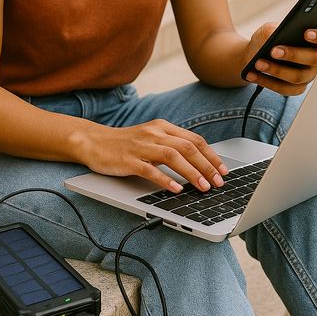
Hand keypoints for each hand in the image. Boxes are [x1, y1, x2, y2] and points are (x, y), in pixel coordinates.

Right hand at [82, 120, 228, 193]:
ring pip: (173, 156)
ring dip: (191, 173)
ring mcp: (141, 146)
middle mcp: (154, 133)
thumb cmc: (125, 144)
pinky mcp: (129, 160)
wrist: (93, 142)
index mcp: (162, 127)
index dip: (211, 156)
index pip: (194, 140)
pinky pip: (150, 170)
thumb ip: (171, 145)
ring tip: (203, 187)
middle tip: (218, 182)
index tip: (223, 170)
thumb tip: (198, 162)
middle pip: (188, 147)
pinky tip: (176, 189)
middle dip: (207, 166)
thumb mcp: (151, 138)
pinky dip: (166, 179)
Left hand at [243, 23, 316, 95]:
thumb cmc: (266, 40)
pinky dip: (267, 82)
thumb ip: (276, 29)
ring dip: (276, 70)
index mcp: (316, 41)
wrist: (254, 54)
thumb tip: (279, 35)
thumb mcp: (268, 29)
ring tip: (259, 63)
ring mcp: (308, 75)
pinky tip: (254, 75)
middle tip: (274, 50)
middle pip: (313, 58)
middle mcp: (316, 59)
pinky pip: (285, 89)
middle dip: (293, 54)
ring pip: (298, 76)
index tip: (306, 33)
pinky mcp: (296, 88)